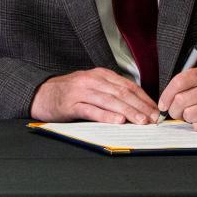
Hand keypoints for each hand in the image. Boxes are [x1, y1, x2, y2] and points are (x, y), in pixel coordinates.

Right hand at [30, 67, 160, 124]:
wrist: (41, 94)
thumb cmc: (68, 92)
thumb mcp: (91, 85)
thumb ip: (110, 91)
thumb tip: (136, 105)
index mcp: (100, 74)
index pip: (128, 85)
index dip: (143, 98)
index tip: (155, 110)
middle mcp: (92, 80)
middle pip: (121, 93)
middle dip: (140, 106)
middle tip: (152, 118)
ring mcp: (81, 92)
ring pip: (110, 101)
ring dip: (128, 111)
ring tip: (141, 121)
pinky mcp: (71, 104)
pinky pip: (92, 110)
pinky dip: (106, 115)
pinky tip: (118, 120)